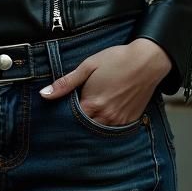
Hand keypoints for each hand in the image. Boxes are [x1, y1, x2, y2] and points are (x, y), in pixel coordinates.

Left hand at [38, 38, 171, 126]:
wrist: (147, 60)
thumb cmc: (117, 60)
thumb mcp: (88, 66)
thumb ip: (66, 83)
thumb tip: (44, 94)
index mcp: (92, 104)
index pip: (70, 120)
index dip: (64, 116)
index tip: (61, 111)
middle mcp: (106, 116)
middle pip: (84, 128)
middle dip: (77, 123)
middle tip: (73, 115)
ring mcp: (119, 120)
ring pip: (99, 130)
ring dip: (92, 124)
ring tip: (90, 112)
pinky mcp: (130, 120)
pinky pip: (114, 129)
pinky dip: (107, 124)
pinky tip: (104, 113)